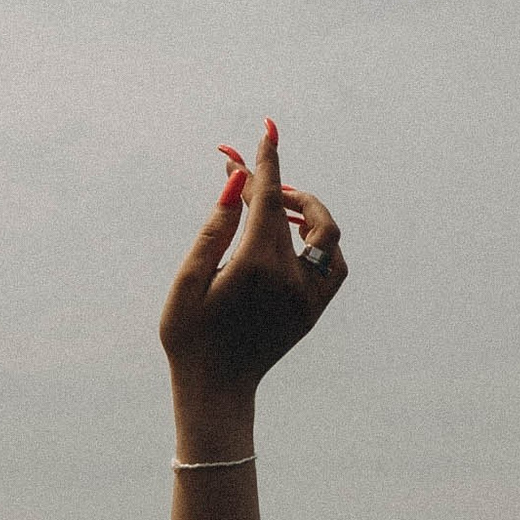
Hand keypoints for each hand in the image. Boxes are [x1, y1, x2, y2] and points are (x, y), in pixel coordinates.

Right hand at [159, 119, 344, 398]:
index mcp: (256, 266)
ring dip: (307, 212)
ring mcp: (308, 296)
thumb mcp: (187, 281)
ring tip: (280, 208)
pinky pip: (333, 264)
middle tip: (252, 180)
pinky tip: (297, 239)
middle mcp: (290, 278)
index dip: (267, 161)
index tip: (268, 129)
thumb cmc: (190, 337)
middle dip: (276, 185)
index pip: (269, 197)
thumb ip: (214, 229)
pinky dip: (321, 244)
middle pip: (293, 210)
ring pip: (326, 234)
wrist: (216, 390)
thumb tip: (236, 184)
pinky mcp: (314, 310)